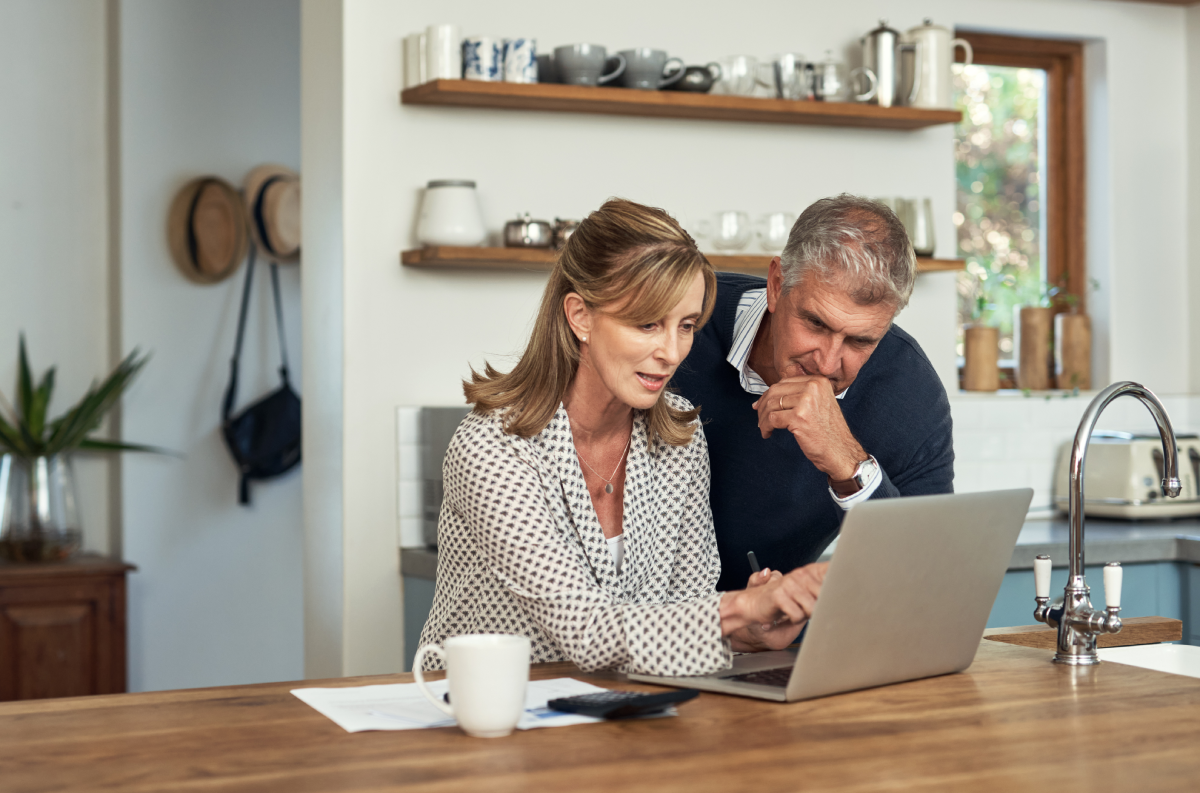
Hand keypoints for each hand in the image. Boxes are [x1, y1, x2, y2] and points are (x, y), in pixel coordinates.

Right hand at [720, 563, 829, 647]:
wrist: (753, 605)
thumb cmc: (781, 602)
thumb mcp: (805, 595)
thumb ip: (821, 592)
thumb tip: (841, 595)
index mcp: (809, 572)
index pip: (831, 572)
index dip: (837, 584)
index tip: (839, 592)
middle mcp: (800, 575)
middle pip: (825, 596)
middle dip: (819, 609)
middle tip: (806, 609)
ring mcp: (789, 584)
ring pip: (812, 608)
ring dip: (804, 615)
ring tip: (795, 612)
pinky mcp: (779, 595)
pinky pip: (797, 614)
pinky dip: (793, 619)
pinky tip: (786, 615)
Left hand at [751, 376, 865, 480]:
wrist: (841, 451)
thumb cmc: (828, 432)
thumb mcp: (819, 404)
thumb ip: (800, 395)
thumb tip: (768, 395)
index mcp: (818, 381)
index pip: (784, 382)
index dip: (769, 394)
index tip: (761, 404)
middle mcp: (813, 387)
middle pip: (775, 391)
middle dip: (763, 406)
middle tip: (760, 418)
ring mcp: (806, 402)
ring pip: (771, 405)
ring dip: (763, 418)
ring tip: (764, 427)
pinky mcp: (799, 417)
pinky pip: (772, 419)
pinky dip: (766, 427)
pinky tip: (768, 433)